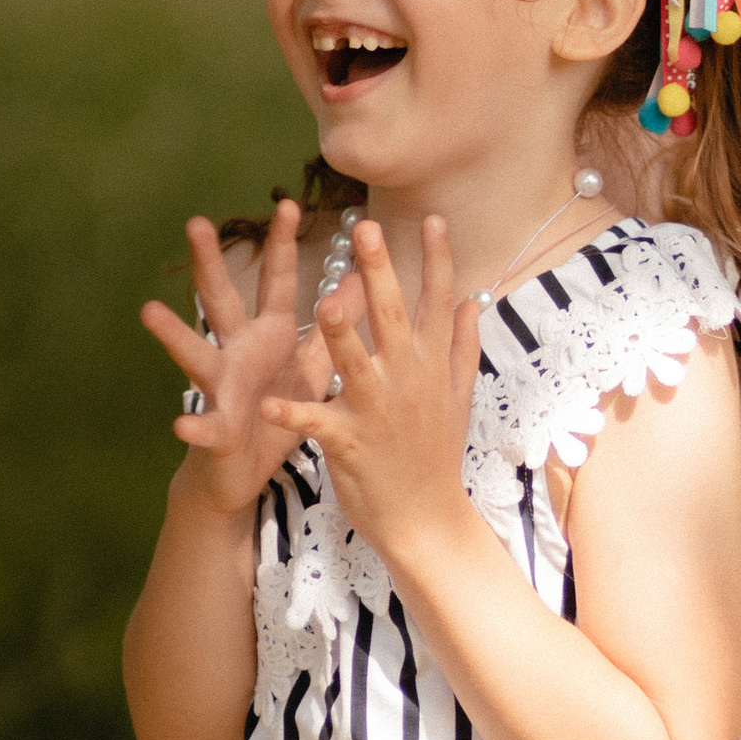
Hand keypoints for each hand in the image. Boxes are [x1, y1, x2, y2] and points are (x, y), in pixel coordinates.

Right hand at [139, 204, 329, 517]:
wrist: (243, 474)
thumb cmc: (275, 415)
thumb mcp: (311, 366)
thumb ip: (331, 326)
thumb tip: (362, 281)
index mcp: (268, 336)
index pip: (276, 282)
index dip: (281, 246)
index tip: (289, 203)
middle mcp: (237, 354)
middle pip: (222, 301)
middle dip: (210, 263)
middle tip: (195, 222)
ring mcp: (222, 389)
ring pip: (195, 355)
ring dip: (173, 335)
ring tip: (150, 311)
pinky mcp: (217, 431)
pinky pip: (205, 427)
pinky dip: (195, 425)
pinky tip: (182, 423)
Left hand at [260, 216, 482, 569]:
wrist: (428, 520)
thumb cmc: (436, 455)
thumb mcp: (458, 398)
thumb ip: (462, 347)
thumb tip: (472, 302)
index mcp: (430, 367)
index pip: (436, 304)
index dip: (436, 262)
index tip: (433, 219)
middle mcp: (407, 382)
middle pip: (392, 319)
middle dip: (379, 273)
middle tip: (366, 229)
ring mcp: (379, 412)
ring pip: (356, 365)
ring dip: (340, 335)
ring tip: (323, 304)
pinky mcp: (351, 444)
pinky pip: (317, 424)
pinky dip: (293, 415)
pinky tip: (268, 405)